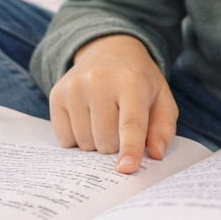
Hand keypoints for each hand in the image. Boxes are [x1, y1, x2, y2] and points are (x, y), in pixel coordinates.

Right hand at [49, 35, 176, 173]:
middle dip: (116, 144)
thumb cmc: (138, 82)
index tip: (127, 168)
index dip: (130, 148)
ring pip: (84, 142)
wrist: (108, 51)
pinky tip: (87, 119)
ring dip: (97, 142)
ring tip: (104, 119)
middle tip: (120, 124)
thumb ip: (163, 128)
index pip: (130, 123)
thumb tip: (155, 154)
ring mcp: (74, 87)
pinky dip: (78, 138)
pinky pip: (65, 139)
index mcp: (131, 81)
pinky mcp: (57, 95)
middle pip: (106, 140)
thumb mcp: (161, 99)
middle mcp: (99, 81)